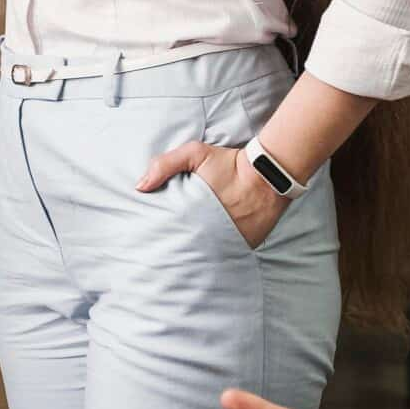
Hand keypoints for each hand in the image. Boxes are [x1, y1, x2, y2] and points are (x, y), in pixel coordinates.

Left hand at [137, 141, 288, 249]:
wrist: (269, 174)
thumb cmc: (230, 163)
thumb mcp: (195, 153)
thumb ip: (165, 165)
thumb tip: (140, 187)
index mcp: (194, 214)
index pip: (169, 233)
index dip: (159, 237)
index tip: (150, 238)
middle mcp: (211, 233)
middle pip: (185, 249)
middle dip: (175, 249)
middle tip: (161, 254)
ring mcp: (230, 242)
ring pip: (206, 254)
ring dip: (197, 253)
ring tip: (184, 256)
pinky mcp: (245, 246)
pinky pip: (227, 253)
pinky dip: (219, 252)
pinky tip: (210, 251)